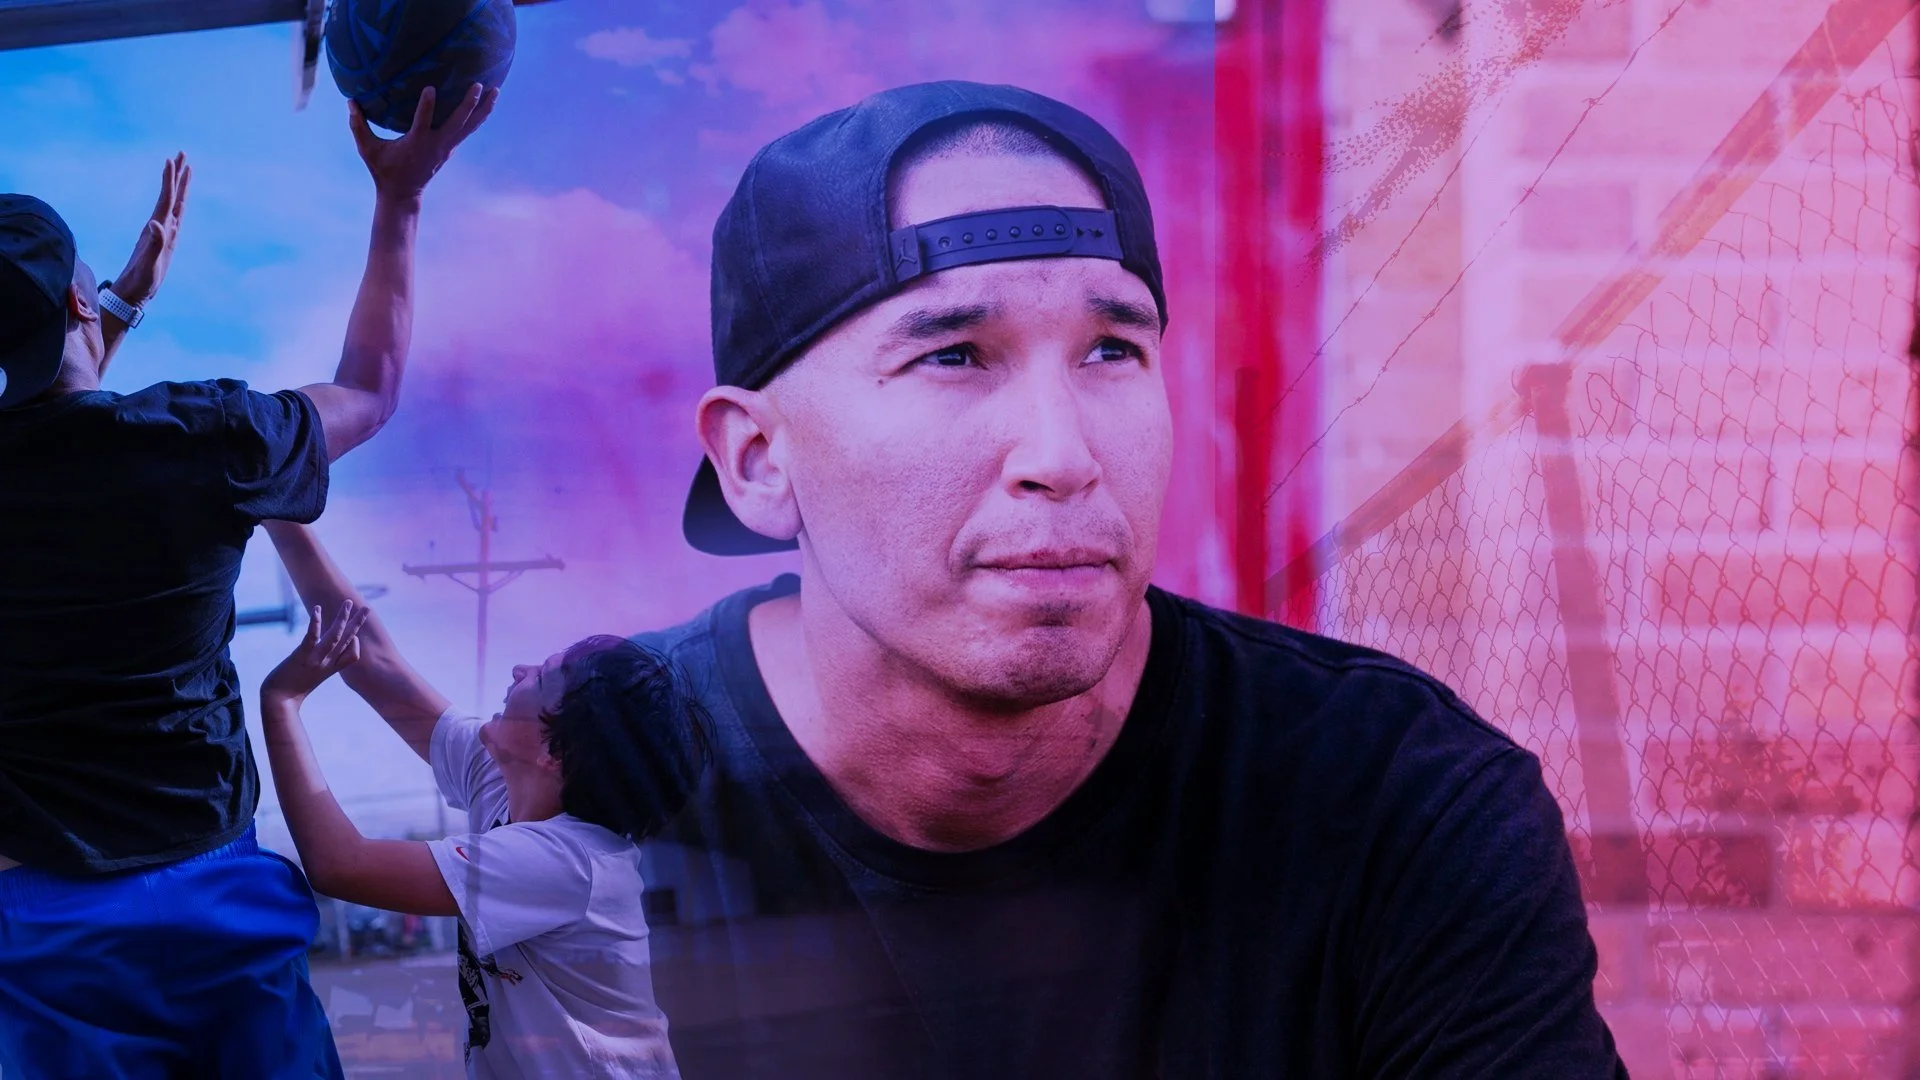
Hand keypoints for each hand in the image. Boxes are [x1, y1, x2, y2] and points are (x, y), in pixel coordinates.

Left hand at [109, 152, 190, 305]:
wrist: (132, 292)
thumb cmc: (141, 281)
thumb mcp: (148, 264)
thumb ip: (153, 244)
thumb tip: (156, 223)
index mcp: (157, 229)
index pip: (166, 200)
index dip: (169, 180)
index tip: (172, 160)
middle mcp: (159, 227)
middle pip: (170, 196)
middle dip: (177, 175)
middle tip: (182, 154)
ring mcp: (161, 233)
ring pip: (173, 204)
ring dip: (179, 187)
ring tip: (185, 171)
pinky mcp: (163, 241)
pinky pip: (174, 216)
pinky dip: (178, 204)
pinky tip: (179, 202)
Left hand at [264, 602, 370, 700]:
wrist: (278, 702)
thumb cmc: (292, 690)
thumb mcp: (311, 677)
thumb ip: (320, 666)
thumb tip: (325, 656)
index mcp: (331, 669)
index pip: (353, 654)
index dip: (355, 642)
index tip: (351, 633)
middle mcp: (327, 664)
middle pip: (348, 640)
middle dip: (358, 623)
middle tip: (367, 607)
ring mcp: (315, 660)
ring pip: (335, 636)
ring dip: (343, 618)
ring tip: (348, 603)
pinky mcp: (300, 656)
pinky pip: (312, 637)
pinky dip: (316, 623)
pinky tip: (318, 610)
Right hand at [350, 84, 498, 201]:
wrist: (403, 194)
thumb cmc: (382, 169)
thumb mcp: (367, 149)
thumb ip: (358, 125)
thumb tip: (350, 101)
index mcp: (416, 143)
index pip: (423, 121)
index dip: (427, 105)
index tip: (431, 87)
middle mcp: (436, 144)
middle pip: (457, 122)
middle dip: (468, 103)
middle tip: (478, 84)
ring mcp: (447, 147)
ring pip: (470, 126)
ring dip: (483, 109)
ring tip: (496, 90)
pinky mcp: (450, 148)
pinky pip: (468, 130)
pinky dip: (479, 118)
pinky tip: (488, 104)